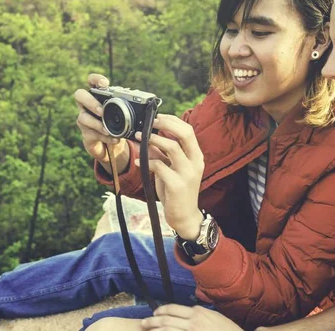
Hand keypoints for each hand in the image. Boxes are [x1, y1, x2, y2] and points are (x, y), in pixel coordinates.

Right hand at [74, 73, 127, 168]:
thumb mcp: (126, 115)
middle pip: (79, 95)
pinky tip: (114, 139)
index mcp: (97, 96)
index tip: (105, 83)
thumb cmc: (118, 124)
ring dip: (97, 124)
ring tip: (107, 129)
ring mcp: (84, 119)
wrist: (111, 145)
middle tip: (101, 110)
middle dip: (90, 102)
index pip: (91, 81)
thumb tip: (149, 107)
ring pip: (83, 118)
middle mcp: (87, 105)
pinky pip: (92, 134)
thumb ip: (132, 108)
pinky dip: (104, 137)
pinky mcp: (86, 134)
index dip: (95, 79)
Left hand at [135, 114, 203, 238]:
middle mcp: (195, 162)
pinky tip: (138, 162)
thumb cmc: (177, 191)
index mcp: (196, 156)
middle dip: (165, 124)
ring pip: (172, 147)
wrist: (184, 217)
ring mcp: (187, 174)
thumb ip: (161, 153)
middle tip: (149, 123)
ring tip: (139, 138)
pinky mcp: (177, 185)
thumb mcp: (171, 169)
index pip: (188, 130)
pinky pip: (160, 167)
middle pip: (185, 133)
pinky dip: (147, 162)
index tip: (157, 117)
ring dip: (153, 140)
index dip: (172, 120)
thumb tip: (146, 137)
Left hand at [141, 304, 242, 330]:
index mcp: (198, 312)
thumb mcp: (215, 317)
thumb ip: (202, 314)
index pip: (174, 308)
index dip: (162, 310)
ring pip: (168, 330)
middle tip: (143, 323)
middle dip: (152, 321)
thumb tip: (192, 313)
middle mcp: (193, 321)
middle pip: (167, 319)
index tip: (155, 312)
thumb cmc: (228, 330)